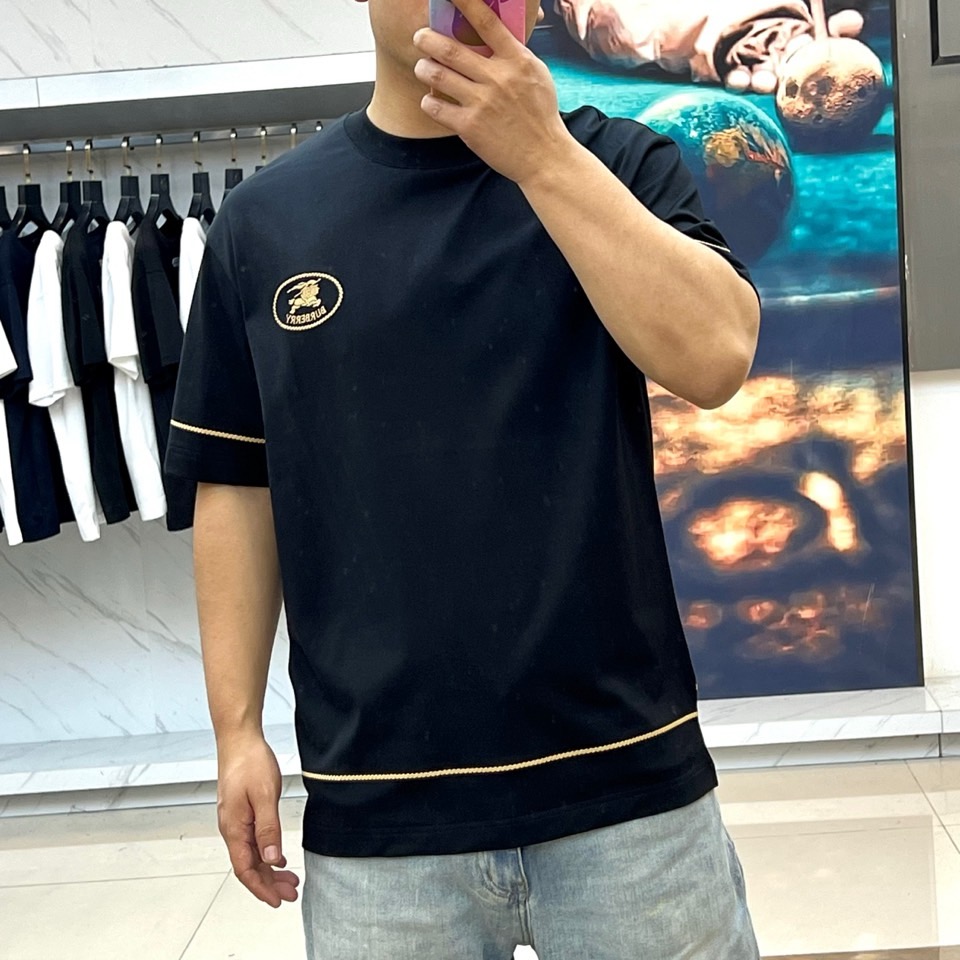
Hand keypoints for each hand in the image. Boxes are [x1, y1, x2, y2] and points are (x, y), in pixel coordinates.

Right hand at [216, 732, 300, 907]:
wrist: (239, 738)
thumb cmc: (250, 762)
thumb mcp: (265, 796)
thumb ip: (268, 829)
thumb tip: (271, 859)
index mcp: (234, 828)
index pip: (245, 869)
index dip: (261, 888)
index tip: (278, 900)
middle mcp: (232, 828)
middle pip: (249, 865)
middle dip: (269, 883)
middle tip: (291, 892)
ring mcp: (235, 820)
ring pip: (252, 854)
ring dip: (269, 869)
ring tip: (290, 879)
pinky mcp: (241, 811)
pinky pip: (253, 840)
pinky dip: (266, 852)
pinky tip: (279, 856)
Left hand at [413, 0, 573, 185]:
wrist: (543, 156)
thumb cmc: (540, 115)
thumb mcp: (536, 75)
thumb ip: (513, 55)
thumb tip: (495, 34)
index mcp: (516, 60)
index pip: (487, 23)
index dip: (466, 3)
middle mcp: (497, 78)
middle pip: (451, 49)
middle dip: (427, 39)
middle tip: (420, 37)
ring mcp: (482, 103)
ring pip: (438, 75)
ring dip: (423, 68)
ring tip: (422, 68)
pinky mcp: (469, 127)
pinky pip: (436, 107)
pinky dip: (429, 100)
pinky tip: (431, 100)